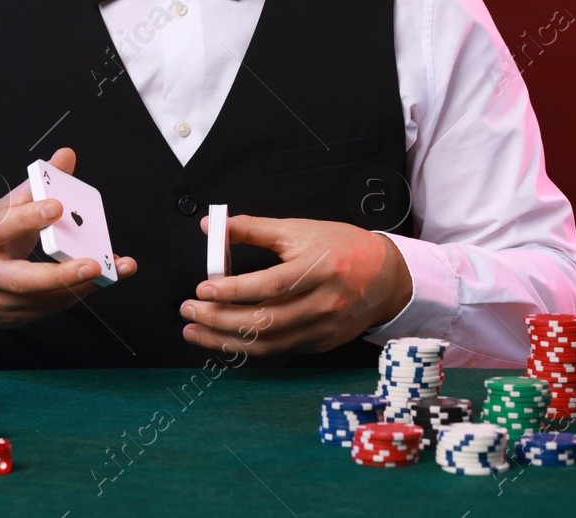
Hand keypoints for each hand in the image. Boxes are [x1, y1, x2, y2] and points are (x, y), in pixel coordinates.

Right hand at [0, 147, 136, 334]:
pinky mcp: (14, 318)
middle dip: (60, 274)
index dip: (28, 217)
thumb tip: (65, 157)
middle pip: (22, 279)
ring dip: (80, 285)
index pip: (1, 228)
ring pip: (43, 298)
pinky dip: (77, 293)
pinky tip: (99, 279)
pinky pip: (50, 308)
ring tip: (111, 269)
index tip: (57, 207)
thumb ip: (35, 186)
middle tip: (93, 263)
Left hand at [179, 214, 411, 355]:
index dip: (234, 290)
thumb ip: (253, 229)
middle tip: (188, 311)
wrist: (387, 277)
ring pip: (269, 343)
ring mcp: (324, 329)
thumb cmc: (341, 247)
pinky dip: (248, 346)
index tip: (203, 289)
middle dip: (220, 320)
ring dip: (226, 341)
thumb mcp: (299, 229)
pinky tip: (225, 339)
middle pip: (265, 321)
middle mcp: (324, 304)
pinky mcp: (322, 344)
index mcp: (319, 269)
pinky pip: (279, 349)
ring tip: (195, 331)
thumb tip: (210, 226)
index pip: (270, 286)